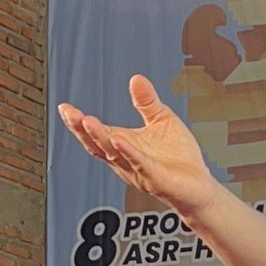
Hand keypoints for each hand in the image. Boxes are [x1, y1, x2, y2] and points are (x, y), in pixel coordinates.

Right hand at [59, 75, 214, 217]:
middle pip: (97, 145)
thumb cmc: (179, 158)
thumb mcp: (162, 120)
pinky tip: (119, 140)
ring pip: (113, 155)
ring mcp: (138, 171)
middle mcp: (125, 160)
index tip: (65, 108)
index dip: (79, 123)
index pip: (96, 134)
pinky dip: (128, 153)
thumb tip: (135, 78)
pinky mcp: (155, 178)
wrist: (200, 186)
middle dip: (82, 130)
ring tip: (87, 121)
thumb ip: (147, 102)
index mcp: (124, 146)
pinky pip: (139, 164)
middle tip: (70, 114)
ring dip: (100, 138)